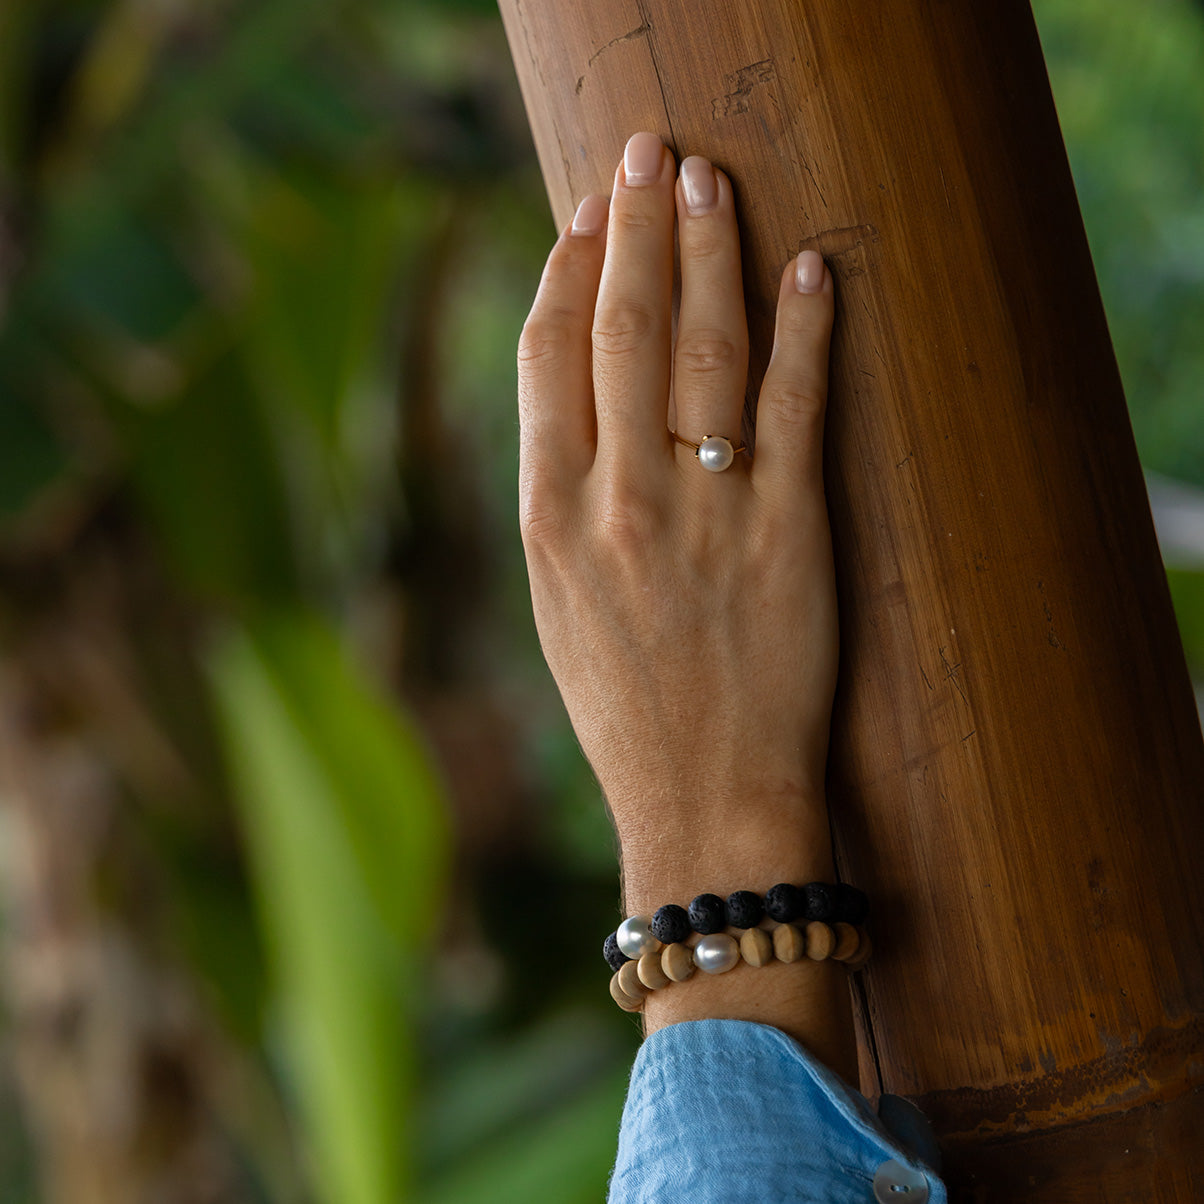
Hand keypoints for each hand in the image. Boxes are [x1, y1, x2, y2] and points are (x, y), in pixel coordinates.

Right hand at [518, 130, 837, 869]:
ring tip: (708, 181)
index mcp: (550, 517)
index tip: (585, 216)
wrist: (704, 801)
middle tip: (645, 151)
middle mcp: (619, 502)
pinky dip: (806, 330)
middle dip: (634, 227)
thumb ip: (559, 498)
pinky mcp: (788, 534)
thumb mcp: (556, 602)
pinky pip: (796, 408)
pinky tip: (811, 269)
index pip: (550, 359)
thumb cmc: (625, 709)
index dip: (567, 273)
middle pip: (624, 330)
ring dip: (710, 253)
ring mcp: (705, 514)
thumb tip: (577, 400)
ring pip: (705, 349)